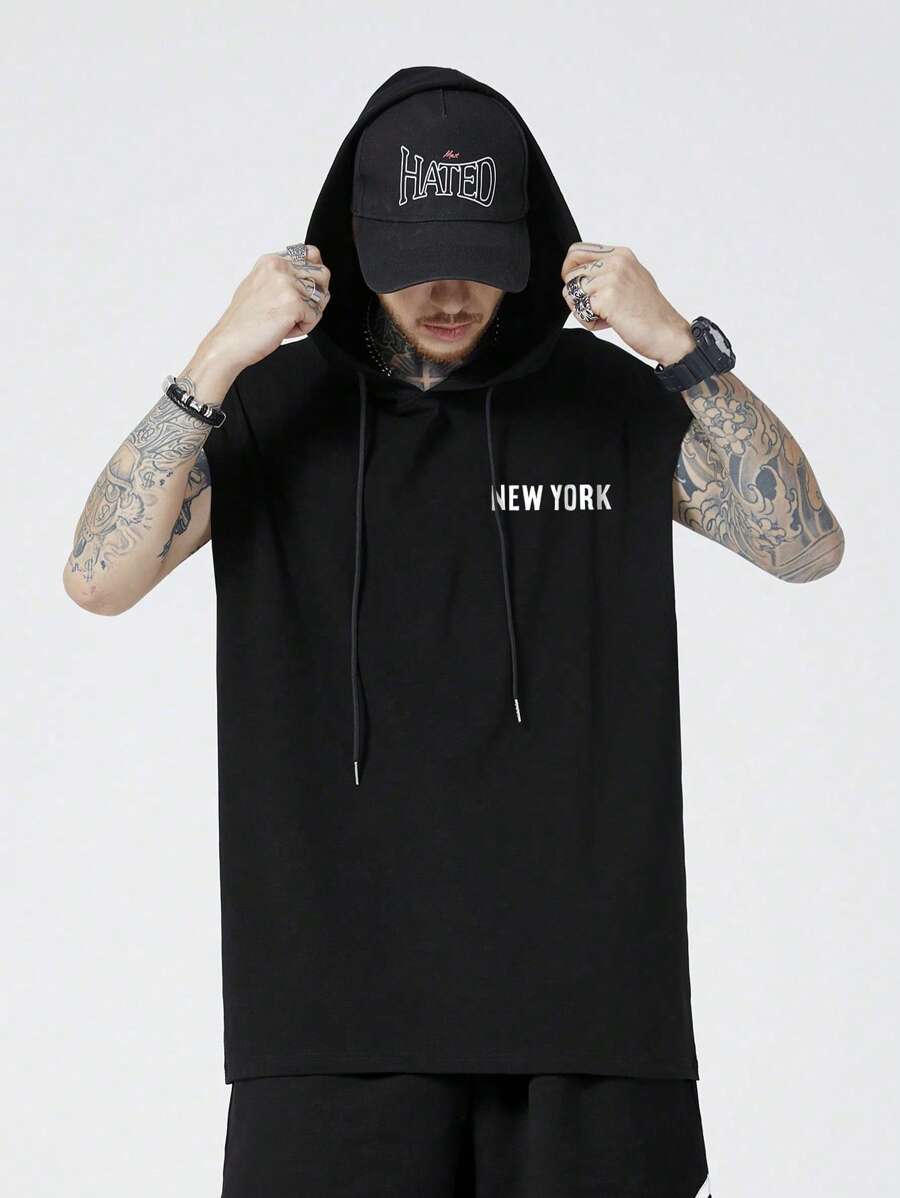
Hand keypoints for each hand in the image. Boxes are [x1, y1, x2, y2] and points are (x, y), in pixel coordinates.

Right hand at [204, 244, 331, 373]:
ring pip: (321, 297)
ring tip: (286, 321)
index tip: (306, 289)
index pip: (312, 254)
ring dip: (308, 314)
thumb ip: (284, 278)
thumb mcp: (261, 287)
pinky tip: (284, 329)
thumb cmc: (243, 321)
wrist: (229, 342)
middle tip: (296, 311)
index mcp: (271, 261)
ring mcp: (287, 284)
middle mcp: (280, 268)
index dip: (315, 275)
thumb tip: (314, 278)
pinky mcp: (294, 303)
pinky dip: (304, 328)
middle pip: (322, 275)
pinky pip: (315, 316)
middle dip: (316, 296)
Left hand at [560, 242, 694, 364]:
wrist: (668, 333)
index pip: (576, 251)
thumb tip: (579, 273)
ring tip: (606, 316)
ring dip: (582, 310)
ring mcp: (611, 278)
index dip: (570, 271)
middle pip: (569, 274)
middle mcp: (616, 262)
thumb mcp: (630, 279)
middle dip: (576, 295)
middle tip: (597, 307)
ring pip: (570, 292)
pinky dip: (589, 322)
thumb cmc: (650, 313)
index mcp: (621, 254)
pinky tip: (609, 323)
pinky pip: (579, 310)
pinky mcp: (606, 298)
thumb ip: (607, 272)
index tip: (578, 287)